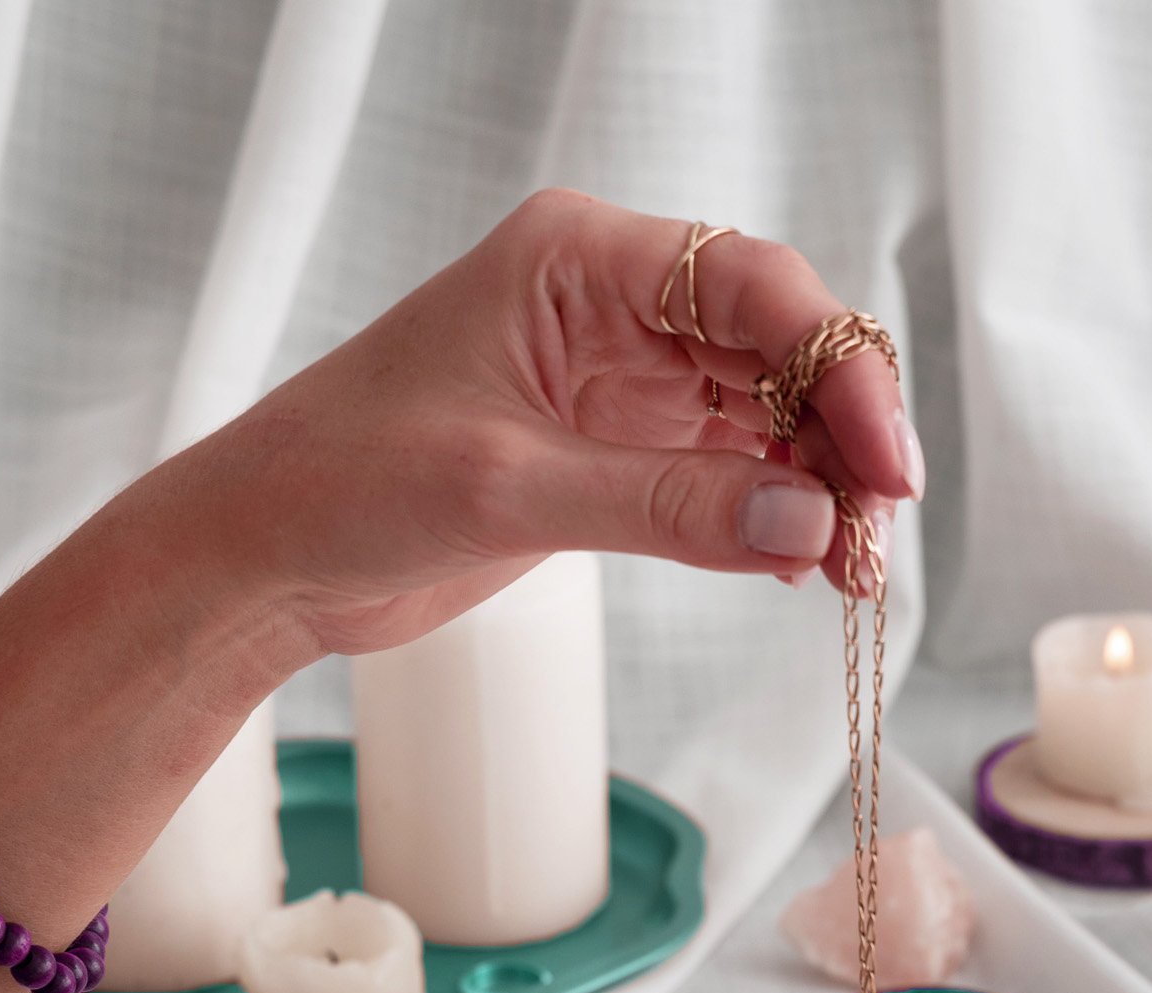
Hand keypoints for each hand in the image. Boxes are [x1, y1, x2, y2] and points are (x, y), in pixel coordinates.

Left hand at [145, 189, 919, 658]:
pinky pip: (725, 475)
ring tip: (851, 573)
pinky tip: (798, 566)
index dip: (836, 367)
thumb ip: (666, 508)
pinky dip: (769, 520)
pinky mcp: (615, 454)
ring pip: (763, 418)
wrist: (266, 555)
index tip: (885, 465)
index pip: (750, 288)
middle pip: (777, 349)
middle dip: (839, 438)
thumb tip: (809, 528)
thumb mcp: (507, 489)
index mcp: (579, 261)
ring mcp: (619, 382)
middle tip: (877, 539)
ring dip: (816, 489)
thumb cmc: (344, 482)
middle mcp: (613, 307)